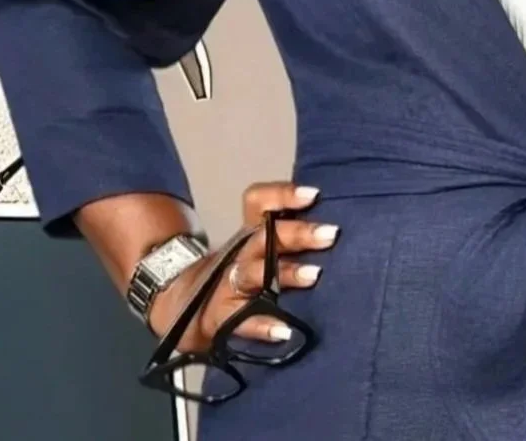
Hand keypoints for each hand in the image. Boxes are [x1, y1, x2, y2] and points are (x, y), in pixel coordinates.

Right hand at [146, 181, 339, 352]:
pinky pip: (241, 321)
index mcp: (249, 232)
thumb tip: (343, 230)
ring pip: (253, 273)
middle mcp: (239, 253)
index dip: (283, 194)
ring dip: (285, 273)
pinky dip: (262, 326)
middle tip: (331, 234)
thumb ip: (289, 237)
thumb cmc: (239, 273)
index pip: (258, 201)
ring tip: (315, 274)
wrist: (182, 309)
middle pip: (264, 236)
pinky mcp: (220, 318)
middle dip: (298, 233)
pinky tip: (284, 330)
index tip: (314, 194)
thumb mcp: (257, 249)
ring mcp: (227, 285)